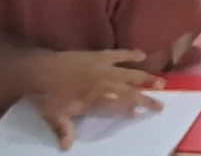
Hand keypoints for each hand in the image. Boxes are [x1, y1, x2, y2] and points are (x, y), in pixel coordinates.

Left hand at [5, 49, 162, 149]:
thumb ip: (64, 130)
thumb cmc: (47, 95)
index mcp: (96, 99)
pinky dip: (131, 54)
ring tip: (161, 82)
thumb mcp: (54, 116)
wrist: (39, 70)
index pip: (118, 106)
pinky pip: (119, 54)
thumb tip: (67, 147)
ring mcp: (103, 68)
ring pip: (130, 73)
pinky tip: (142, 54)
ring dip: (146, 78)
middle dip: (146, 98)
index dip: (130, 110)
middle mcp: (104, 84)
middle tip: (161, 104)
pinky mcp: (99, 55)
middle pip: (130, 91)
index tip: (140, 114)